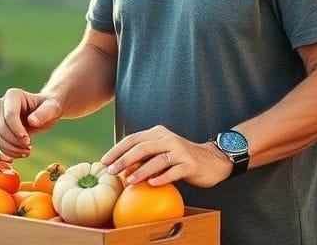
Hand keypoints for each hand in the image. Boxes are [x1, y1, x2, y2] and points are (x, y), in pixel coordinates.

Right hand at [0, 88, 63, 160]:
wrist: (44, 111)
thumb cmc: (48, 107)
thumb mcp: (52, 108)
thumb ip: (43, 113)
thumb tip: (32, 121)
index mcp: (12, 95)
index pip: (10, 115)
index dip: (17, 130)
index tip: (28, 141)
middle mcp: (1, 104)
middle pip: (2, 128)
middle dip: (15, 141)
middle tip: (29, 148)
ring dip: (12, 149)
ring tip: (27, 151)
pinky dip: (9, 152)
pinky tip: (21, 153)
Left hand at [101, 125, 232, 187]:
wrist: (211, 160)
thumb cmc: (180, 157)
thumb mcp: (161, 151)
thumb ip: (144, 155)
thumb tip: (120, 166)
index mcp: (157, 133)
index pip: (133, 139)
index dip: (117, 150)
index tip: (104, 161)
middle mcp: (168, 139)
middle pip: (142, 148)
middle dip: (124, 159)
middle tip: (111, 171)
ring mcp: (180, 151)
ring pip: (157, 160)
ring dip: (141, 170)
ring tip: (129, 180)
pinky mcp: (190, 165)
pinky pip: (174, 171)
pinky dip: (162, 177)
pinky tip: (152, 184)